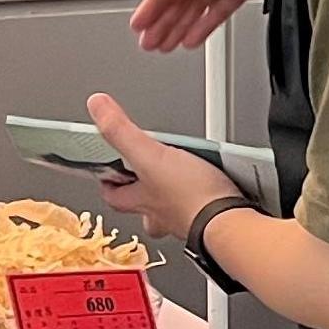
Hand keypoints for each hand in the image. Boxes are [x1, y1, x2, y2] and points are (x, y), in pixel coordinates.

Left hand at [87, 90, 246, 243]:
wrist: (230, 221)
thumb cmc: (192, 198)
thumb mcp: (150, 157)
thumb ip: (122, 132)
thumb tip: (97, 108)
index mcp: (142, 202)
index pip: (114, 196)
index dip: (109, 183)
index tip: (107, 172)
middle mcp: (162, 215)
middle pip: (144, 206)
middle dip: (145, 190)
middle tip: (149, 170)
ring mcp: (187, 218)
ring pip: (173, 208)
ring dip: (175, 193)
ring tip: (186, 169)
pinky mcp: (212, 217)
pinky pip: (203, 206)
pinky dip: (205, 194)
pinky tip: (214, 180)